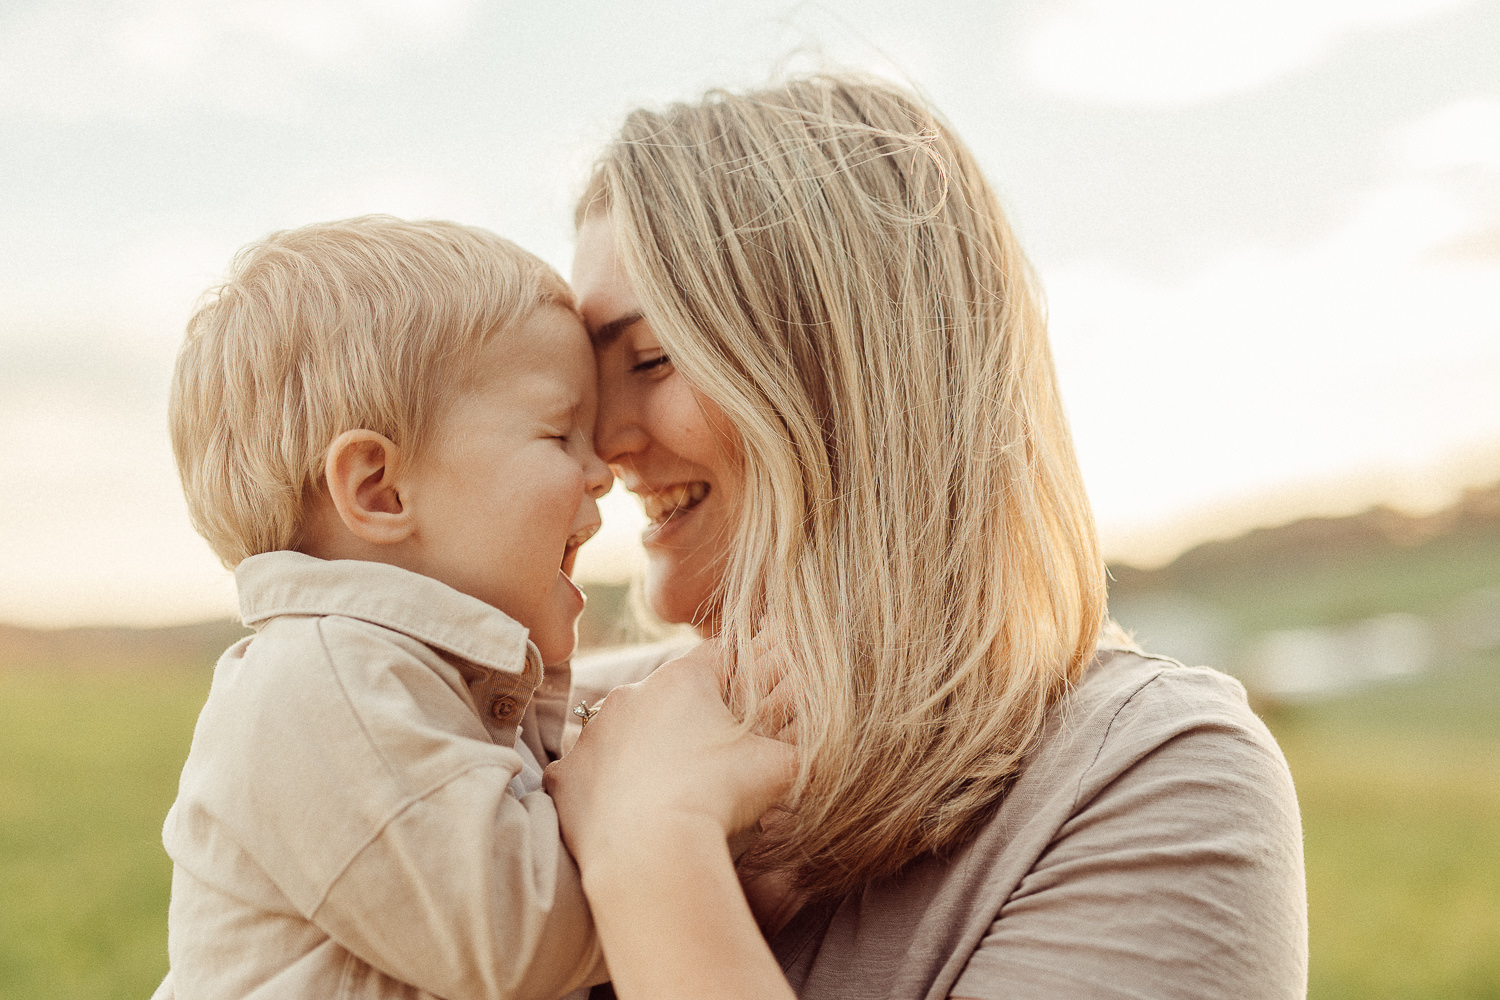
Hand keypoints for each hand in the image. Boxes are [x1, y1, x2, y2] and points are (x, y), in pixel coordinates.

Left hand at [544, 645, 794, 870]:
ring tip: (667, 790)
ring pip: (621, 734)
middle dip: (687, 720)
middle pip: (666, 696)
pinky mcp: (565, 778)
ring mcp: (591, 736)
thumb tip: (827, 745)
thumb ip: (805, 746)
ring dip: (641, 753)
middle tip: (709, 756)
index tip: (747, 701)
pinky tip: (625, 814)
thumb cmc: (720, 797)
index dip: (738, 676)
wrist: (652, 850)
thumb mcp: (782, 767)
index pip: (717, 658)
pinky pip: (584, 776)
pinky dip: (602, 791)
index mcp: (680, 679)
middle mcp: (629, 696)